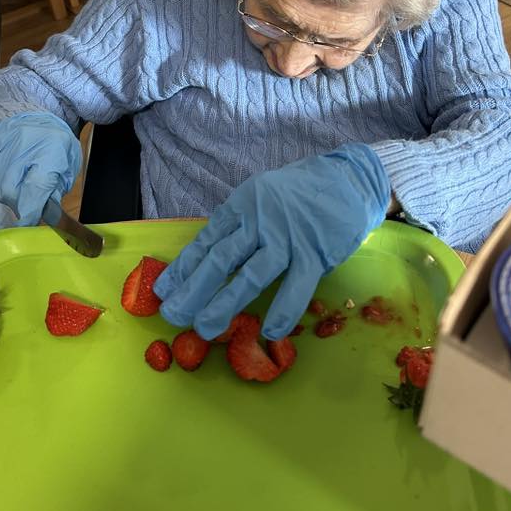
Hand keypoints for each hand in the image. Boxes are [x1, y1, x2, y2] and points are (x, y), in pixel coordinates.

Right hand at [0, 112, 81, 225]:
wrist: (37, 115)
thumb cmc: (57, 145)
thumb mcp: (68, 166)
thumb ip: (56, 190)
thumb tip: (46, 215)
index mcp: (51, 150)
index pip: (36, 187)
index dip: (31, 210)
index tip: (28, 222)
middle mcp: (23, 144)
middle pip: (11, 189)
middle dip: (18, 204)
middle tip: (27, 204)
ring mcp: (2, 142)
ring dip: (5, 195)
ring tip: (17, 188)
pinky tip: (4, 178)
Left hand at [154, 145, 390, 339]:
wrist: (348, 178)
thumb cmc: (300, 194)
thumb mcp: (261, 198)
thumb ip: (240, 224)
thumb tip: (209, 258)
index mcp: (241, 206)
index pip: (206, 241)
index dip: (183, 268)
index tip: (163, 291)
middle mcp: (259, 221)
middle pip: (220, 260)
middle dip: (193, 290)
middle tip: (173, 316)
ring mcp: (286, 238)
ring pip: (251, 275)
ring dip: (225, 303)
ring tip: (205, 328)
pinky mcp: (314, 253)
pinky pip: (296, 287)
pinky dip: (283, 310)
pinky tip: (270, 331)